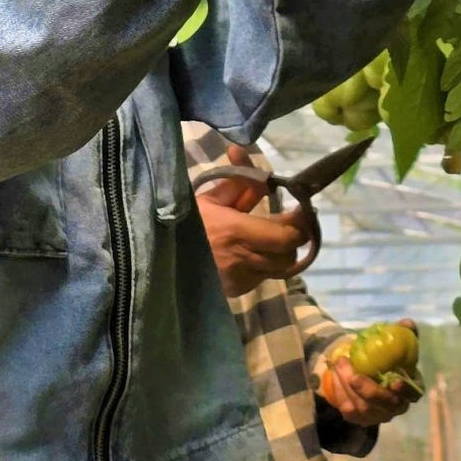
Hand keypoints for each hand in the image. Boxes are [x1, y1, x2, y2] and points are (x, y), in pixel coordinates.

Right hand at [196, 150, 307, 297]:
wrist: (159, 258)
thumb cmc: (184, 222)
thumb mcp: (209, 198)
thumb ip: (240, 182)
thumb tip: (261, 170)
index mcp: (236, 232)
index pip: (286, 235)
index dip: (300, 222)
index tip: (302, 208)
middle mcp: (243, 259)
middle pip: (290, 254)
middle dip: (295, 238)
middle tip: (293, 221)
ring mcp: (241, 279)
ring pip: (281, 269)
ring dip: (283, 252)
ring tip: (276, 236)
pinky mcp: (237, 290)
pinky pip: (264, 277)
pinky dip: (266, 264)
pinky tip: (254, 252)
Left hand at [317, 319, 420, 426]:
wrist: (364, 367)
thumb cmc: (385, 355)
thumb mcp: (395, 341)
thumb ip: (403, 332)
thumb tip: (406, 323)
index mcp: (410, 388)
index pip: (413, 394)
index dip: (406, 391)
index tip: (395, 381)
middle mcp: (396, 406)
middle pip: (385, 406)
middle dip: (369, 392)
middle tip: (354, 376)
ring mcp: (378, 415)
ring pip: (363, 409)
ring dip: (348, 388)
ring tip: (339, 364)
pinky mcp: (360, 418)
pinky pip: (348, 410)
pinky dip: (339, 392)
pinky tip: (334, 374)